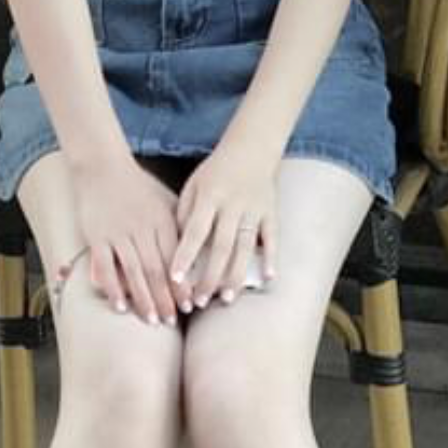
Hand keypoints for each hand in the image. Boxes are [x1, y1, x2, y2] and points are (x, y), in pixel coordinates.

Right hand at [72, 157, 182, 325]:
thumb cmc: (138, 186)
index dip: (183, 284)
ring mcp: (118, 232)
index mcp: (161, 220)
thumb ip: (179, 225)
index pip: (175, 258)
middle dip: (166, 298)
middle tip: (173, 320)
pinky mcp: (97, 235)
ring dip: (143, 298)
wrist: (102, 166)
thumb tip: (196, 254)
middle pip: (156, 269)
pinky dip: (113, 287)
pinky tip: (120, 306)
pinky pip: (105, 266)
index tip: (190, 305)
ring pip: (133, 271)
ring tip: (152, 321)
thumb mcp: (165, 200)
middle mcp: (141, 227)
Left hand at [169, 142, 278, 307]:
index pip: (194, 231)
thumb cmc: (216, 170)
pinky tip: (268, 278)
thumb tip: (178, 247)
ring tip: (227, 298)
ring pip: (245, 246)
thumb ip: (185, 213)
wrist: (252, 146)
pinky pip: (272, 237)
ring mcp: (254, 209)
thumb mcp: (194, 184)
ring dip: (236, 274)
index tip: (175, 279)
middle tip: (200, 301)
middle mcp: (232, 204)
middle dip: (209, 276)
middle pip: (220, 245)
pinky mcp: (271, 211)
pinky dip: (271, 257)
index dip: (185, 255)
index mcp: (209, 196)